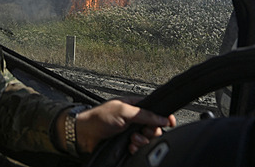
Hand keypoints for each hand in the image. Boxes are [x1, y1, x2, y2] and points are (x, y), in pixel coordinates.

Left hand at [56, 98, 175, 155]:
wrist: (85, 134)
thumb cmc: (99, 117)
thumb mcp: (123, 111)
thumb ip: (144, 114)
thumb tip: (162, 117)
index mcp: (135, 106)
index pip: (155, 110)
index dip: (164, 116)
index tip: (169, 123)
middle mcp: (134, 118)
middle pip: (154, 126)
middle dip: (149, 132)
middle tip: (140, 132)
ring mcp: (131, 131)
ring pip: (147, 138)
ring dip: (141, 141)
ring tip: (131, 140)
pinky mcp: (127, 142)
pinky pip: (139, 147)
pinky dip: (135, 148)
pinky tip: (129, 146)